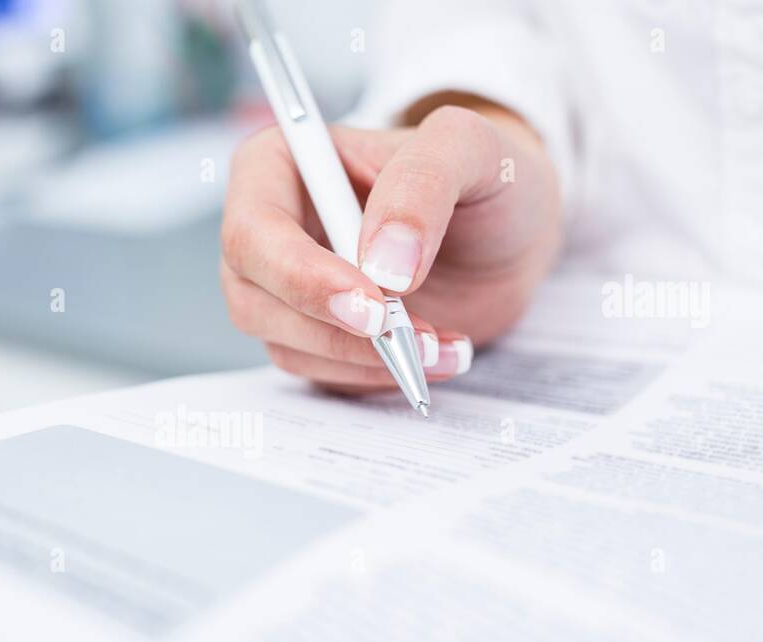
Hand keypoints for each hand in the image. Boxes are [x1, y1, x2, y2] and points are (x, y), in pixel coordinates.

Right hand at [220, 100, 561, 392]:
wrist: (509, 231)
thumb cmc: (479, 174)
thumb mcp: (469, 148)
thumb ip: (422, 183)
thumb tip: (380, 265)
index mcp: (278, 163)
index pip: (254, 231)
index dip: (302, 276)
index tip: (375, 303)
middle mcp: (267, 229)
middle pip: (253, 299)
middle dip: (334, 330)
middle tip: (410, 340)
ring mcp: (284, 288)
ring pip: (285, 345)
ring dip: (364, 359)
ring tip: (441, 344)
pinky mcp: (312, 334)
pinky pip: (321, 371)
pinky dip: (378, 373)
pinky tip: (436, 352)